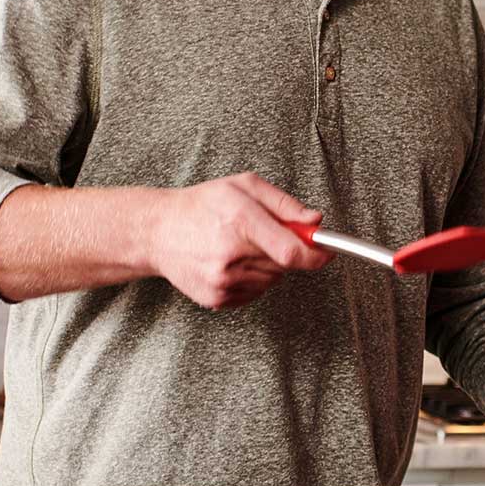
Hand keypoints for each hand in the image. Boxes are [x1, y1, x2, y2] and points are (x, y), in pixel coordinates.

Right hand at [147, 173, 331, 308]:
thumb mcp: (245, 186)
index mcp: (240, 222)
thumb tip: (315, 221)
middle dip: (284, 250)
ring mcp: (222, 281)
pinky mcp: (216, 299)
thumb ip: (284, 204)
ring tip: (239, 245)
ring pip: (272, 280)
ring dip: (266, 265)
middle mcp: (230, 256)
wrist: (158, 232)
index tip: (326, 251)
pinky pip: (255, 292)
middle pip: (285, 266)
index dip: (316, 254)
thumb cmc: (202, 205)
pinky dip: (251, 278)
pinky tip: (230, 261)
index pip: (291, 252)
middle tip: (262, 233)